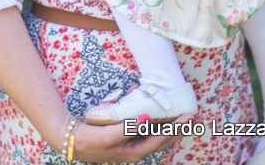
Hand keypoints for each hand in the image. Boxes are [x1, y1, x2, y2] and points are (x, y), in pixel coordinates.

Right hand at [72, 113, 194, 162]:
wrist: (72, 140)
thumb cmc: (90, 139)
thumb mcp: (109, 135)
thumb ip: (129, 127)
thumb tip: (147, 118)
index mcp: (134, 152)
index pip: (160, 140)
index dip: (175, 129)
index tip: (187, 118)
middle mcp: (135, 149)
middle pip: (162, 139)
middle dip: (178, 129)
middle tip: (192, 119)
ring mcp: (130, 143)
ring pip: (155, 134)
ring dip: (167, 125)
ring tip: (181, 119)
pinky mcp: (125, 136)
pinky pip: (143, 128)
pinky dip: (152, 120)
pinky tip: (155, 111)